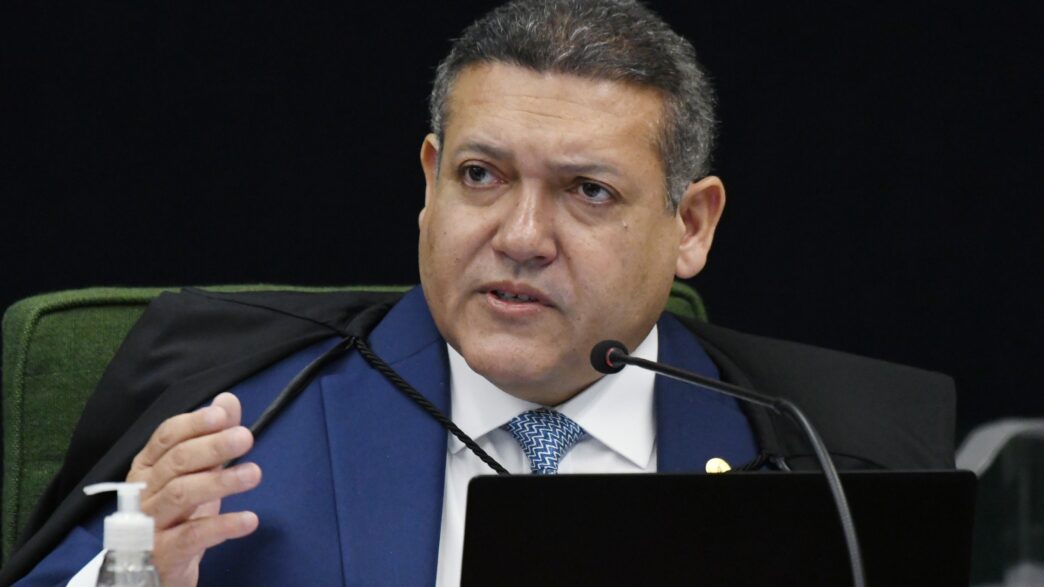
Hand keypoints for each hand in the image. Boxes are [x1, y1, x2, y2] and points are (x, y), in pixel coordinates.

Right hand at [127, 392, 261, 586]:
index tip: (223, 414)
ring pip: (182, 495)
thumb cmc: (177, 516)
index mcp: (147, 467)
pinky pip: (193, 536)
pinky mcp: (164, 554)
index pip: (166, 437)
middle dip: (212, 446)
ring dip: (220, 481)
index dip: (194, 423)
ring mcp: (150, 524)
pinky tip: (250, 520)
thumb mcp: (196, 474)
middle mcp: (143, 492)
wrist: (154, 572)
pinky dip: (223, 525)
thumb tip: (228, 401)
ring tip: (254, 473)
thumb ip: (210, 437)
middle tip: (245, 437)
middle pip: (176, 462)